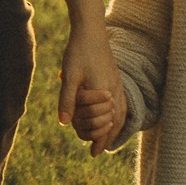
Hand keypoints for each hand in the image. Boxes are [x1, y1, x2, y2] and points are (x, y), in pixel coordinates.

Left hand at [56, 26, 122, 157]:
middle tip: (94, 148)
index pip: (105, 125)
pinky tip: (111, 120)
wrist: (91, 31)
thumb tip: (64, 123)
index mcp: (105, 93)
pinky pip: (121, 105)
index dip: (99, 140)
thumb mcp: (69, 76)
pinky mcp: (116, 81)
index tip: (93, 153)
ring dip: (113, 130)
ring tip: (106, 142)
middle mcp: (115, 92)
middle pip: (114, 123)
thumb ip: (67, 100)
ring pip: (121, 115)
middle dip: (105, 136)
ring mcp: (118, 86)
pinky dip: (117, 117)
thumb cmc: (78, 53)